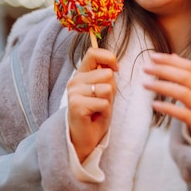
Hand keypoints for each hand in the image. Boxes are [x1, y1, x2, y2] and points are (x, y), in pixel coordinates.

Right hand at [67, 47, 117, 161]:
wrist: (84, 137)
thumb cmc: (96, 112)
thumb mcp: (104, 90)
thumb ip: (106, 76)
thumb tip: (112, 67)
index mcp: (81, 74)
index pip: (93, 53)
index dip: (109, 58)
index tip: (116, 69)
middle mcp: (74, 81)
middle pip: (107, 74)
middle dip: (112, 89)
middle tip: (102, 101)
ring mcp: (74, 93)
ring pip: (107, 89)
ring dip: (109, 102)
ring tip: (99, 109)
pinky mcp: (76, 106)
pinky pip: (104, 103)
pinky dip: (105, 112)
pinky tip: (95, 117)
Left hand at [143, 53, 190, 142]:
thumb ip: (188, 77)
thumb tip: (173, 55)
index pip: (190, 67)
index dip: (171, 61)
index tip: (153, 57)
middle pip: (187, 78)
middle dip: (164, 70)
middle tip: (146, 68)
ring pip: (184, 94)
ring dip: (163, 87)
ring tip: (145, 84)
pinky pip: (184, 114)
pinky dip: (168, 108)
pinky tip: (155, 104)